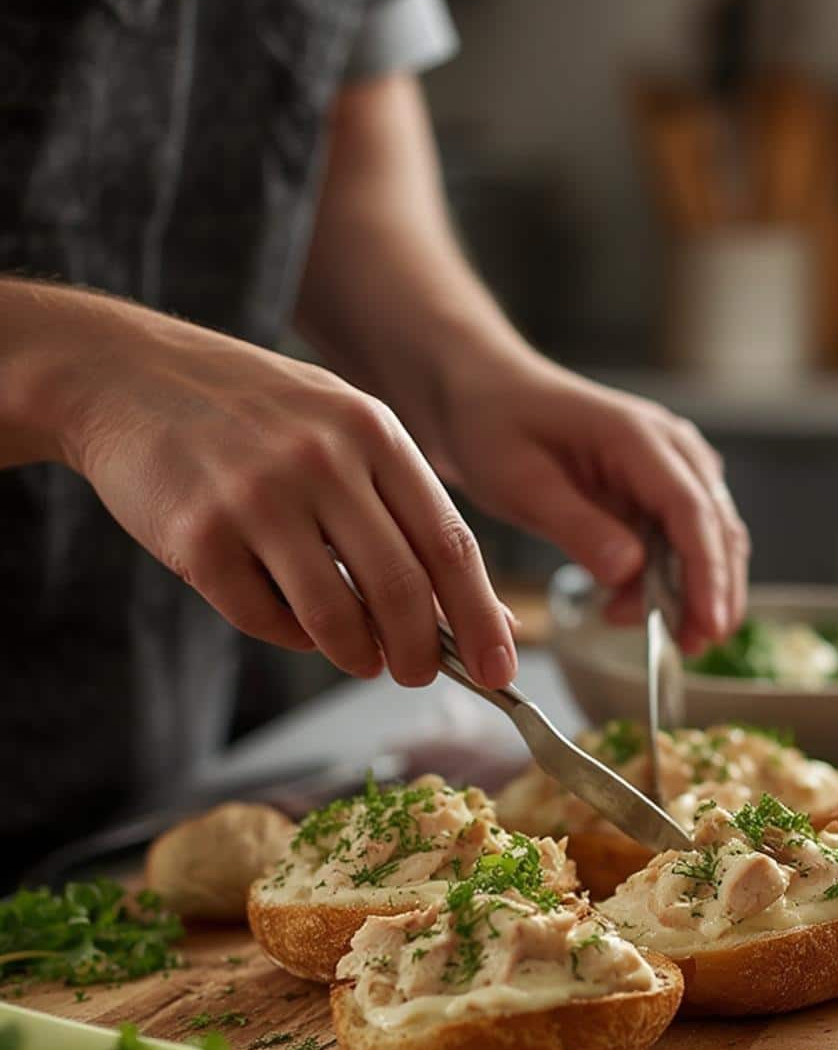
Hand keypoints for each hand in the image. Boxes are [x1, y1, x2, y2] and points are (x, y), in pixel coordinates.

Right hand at [54, 297, 515, 687]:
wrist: (123, 375)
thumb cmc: (253, 416)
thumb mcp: (344, 433)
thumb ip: (410, 513)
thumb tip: (482, 613)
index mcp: (372, 431)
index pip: (449, 543)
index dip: (481, 617)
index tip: (501, 668)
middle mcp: (321, 460)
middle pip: (401, 590)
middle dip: (421, 653)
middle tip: (417, 674)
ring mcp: (256, 497)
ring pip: (335, 617)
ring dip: (357, 655)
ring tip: (360, 657)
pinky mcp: (199, 536)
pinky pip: (263, 618)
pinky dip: (288, 634)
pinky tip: (289, 617)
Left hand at [415, 348, 748, 652]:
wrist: (481, 396)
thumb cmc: (495, 428)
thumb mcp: (521, 483)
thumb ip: (577, 526)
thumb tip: (629, 571)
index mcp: (637, 436)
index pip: (693, 511)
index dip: (707, 573)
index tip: (708, 624)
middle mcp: (669, 448)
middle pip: (716, 529)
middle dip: (710, 593)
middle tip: (687, 648)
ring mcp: (669, 467)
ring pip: (706, 540)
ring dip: (684, 591)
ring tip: (625, 620)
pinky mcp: (657, 489)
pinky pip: (679, 542)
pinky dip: (662, 579)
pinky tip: (622, 602)